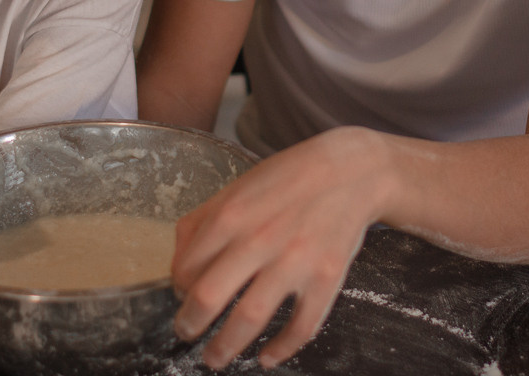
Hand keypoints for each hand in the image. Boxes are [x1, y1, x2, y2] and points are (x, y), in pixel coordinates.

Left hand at [171, 127, 392, 369]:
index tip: (183, 295)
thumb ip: (202, 221)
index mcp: (231, 215)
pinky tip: (267, 357)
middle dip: (189, 325)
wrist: (351, 171)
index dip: (178, 288)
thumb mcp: (238, 186)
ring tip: (214, 359)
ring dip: (225, 347)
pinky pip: (300, 326)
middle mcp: (259, 239)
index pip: (186, 267)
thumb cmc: (289, 178)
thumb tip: (178, 265)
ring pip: (249, 319)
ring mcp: (294, 261)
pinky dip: (281, 349)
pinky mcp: (325, 278)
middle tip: (186, 334)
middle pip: (208, 297)